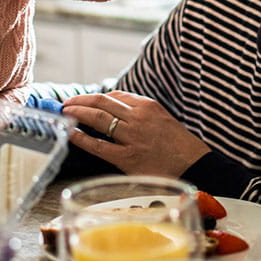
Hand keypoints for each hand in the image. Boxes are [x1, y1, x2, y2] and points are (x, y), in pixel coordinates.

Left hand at [63, 91, 210, 177]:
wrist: (196, 166)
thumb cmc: (179, 146)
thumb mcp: (162, 119)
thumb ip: (140, 113)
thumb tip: (115, 111)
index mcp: (148, 106)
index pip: (115, 95)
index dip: (95, 97)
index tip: (84, 100)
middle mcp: (139, 117)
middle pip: (102, 102)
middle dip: (80, 101)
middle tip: (66, 104)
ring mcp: (132, 137)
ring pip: (98, 118)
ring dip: (77, 113)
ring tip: (64, 113)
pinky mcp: (128, 157)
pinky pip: (98, 145)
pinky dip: (81, 137)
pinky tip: (70, 133)